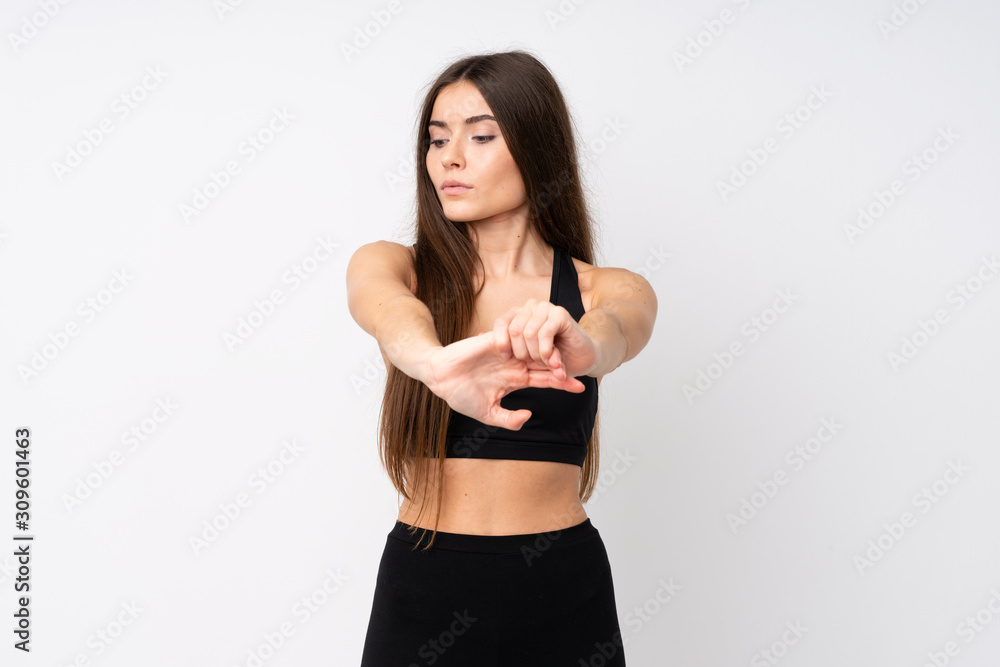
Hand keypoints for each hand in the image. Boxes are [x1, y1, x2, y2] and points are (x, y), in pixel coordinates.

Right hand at [423, 329, 585, 429]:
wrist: (440, 377)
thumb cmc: (461, 395)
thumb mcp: (488, 414)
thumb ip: (509, 419)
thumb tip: (528, 416)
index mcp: (516, 379)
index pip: (545, 380)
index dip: (562, 383)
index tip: (580, 387)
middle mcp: (515, 364)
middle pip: (545, 363)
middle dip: (562, 368)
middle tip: (577, 373)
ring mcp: (507, 351)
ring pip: (534, 349)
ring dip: (548, 355)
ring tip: (561, 364)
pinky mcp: (494, 341)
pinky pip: (514, 337)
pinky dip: (526, 341)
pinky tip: (540, 348)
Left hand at [492, 299, 598, 379]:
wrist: (580, 358)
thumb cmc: (549, 357)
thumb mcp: (523, 354)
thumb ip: (504, 345)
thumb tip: (479, 335)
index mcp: (519, 315)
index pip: (501, 323)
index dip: (501, 342)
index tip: (506, 357)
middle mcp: (530, 308)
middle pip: (514, 330)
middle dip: (521, 353)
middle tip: (532, 364)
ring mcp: (546, 309)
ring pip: (528, 332)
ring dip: (535, 354)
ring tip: (544, 363)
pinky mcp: (560, 314)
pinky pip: (544, 332)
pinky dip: (545, 350)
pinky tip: (551, 359)